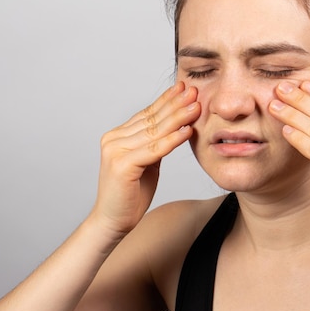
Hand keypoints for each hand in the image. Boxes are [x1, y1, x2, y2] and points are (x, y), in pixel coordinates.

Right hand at [91, 82, 200, 237]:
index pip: (146, 114)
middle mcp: (114, 139)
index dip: (166, 101)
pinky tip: (187, 131)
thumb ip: (155, 145)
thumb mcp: (147, 163)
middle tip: (194, 91)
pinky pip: (154, 149)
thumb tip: (176, 127)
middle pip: (151, 119)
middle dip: (175, 104)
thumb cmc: (130, 195)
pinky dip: (173, 140)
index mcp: (117, 136)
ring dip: (178, 118)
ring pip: (154, 131)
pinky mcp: (122, 165)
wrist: (113, 222)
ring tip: (196, 107)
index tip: (184, 88)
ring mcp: (116, 151)